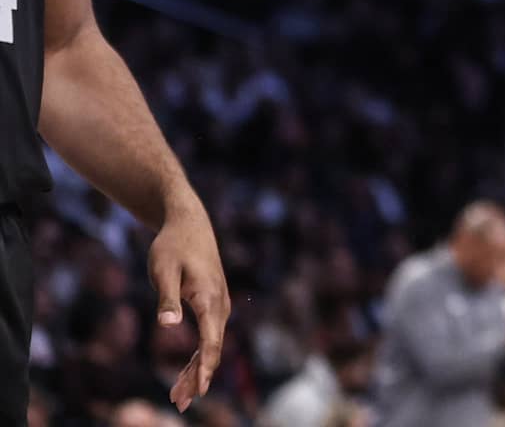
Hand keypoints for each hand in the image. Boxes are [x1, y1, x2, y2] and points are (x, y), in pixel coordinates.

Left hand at [148, 199, 229, 412]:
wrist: (188, 222)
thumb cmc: (172, 246)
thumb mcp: (163, 271)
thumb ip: (166, 300)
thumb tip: (168, 327)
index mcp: (209, 299)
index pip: (211, 341)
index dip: (204, 368)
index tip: (198, 391)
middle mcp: (220, 304)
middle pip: (213, 348)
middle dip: (197, 377)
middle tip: (179, 403)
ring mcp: (219, 303)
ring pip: (212, 344)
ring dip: (196, 369)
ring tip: (179, 395)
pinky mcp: (213, 302)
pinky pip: (209, 335)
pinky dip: (198, 355)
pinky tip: (187, 369)